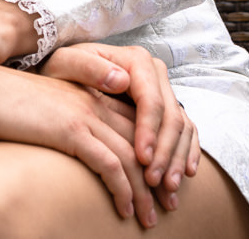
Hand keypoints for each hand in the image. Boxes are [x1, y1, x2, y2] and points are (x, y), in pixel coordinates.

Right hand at [0, 61, 159, 226]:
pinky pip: (108, 164)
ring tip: (149, 219)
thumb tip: (86, 148)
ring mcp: (84, 114)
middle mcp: (96, 101)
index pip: (138, 127)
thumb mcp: (49, 108)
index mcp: (93, 94)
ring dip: (145, 193)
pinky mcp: (69, 129)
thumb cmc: (6, 101)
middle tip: (169, 207)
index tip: (162, 184)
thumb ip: (72, 121)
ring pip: (133, 158)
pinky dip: (122, 190)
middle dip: (160, 179)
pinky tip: (123, 209)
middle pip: (143, 144)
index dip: (156, 157)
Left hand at [42, 42, 200, 208]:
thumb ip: (87, 67)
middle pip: (171, 117)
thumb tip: (121, 80)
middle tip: (154, 182)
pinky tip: (184, 174)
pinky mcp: (167, 107)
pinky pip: (186, 132)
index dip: (149, 132)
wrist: (66, 73)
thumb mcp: (64, 64)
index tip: (141, 160)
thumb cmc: (61, 70)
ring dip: (177, 159)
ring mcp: (164, 90)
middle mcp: (155, 73)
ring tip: (169, 188)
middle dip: (165, 152)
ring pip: (182, 128)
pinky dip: (186, 153)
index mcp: (136, 61)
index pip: (150, 101)